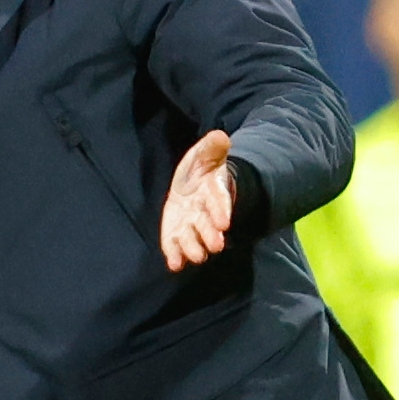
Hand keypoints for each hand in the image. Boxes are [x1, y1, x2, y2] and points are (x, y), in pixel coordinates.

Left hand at [161, 129, 236, 271]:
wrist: (193, 184)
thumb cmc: (202, 168)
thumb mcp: (206, 153)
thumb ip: (213, 147)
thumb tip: (220, 136)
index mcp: (214, 190)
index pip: (219, 200)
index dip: (221, 210)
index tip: (224, 222)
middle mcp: (204, 211)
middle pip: (208, 224)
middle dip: (211, 234)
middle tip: (215, 245)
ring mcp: (190, 223)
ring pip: (193, 238)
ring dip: (194, 247)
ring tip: (196, 256)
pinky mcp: (176, 231)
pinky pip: (175, 243)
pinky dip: (175, 254)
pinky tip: (174, 264)